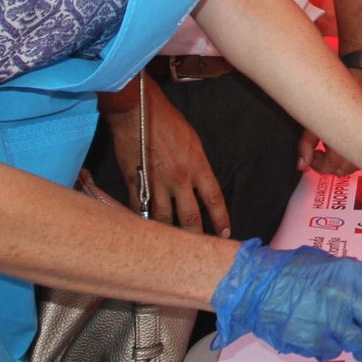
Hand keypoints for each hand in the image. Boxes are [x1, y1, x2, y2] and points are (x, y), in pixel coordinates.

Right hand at [105, 76, 229, 236]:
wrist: (137, 111)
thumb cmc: (167, 121)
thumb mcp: (192, 141)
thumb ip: (196, 166)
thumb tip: (198, 184)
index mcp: (197, 165)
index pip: (214, 199)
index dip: (220, 219)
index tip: (225, 233)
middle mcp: (179, 178)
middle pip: (190, 217)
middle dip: (196, 235)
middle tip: (199, 250)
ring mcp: (156, 183)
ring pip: (164, 219)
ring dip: (169, 234)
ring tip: (172, 247)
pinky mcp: (135, 184)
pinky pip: (140, 210)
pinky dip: (144, 222)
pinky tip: (145, 232)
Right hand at [211, 239, 361, 360]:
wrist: (259, 286)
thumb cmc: (297, 272)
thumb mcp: (336, 265)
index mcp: (357, 274)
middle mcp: (349, 297)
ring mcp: (333, 322)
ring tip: (346, 332)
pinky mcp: (316, 343)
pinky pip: (335, 354)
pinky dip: (332, 348)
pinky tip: (319, 332)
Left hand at [298, 69, 361, 176]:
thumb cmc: (341, 91)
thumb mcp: (316, 115)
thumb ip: (307, 142)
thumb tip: (301, 163)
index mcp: (346, 136)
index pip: (333, 164)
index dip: (318, 165)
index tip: (310, 156)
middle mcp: (360, 141)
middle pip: (343, 169)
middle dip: (328, 167)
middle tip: (316, 156)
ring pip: (353, 166)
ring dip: (339, 164)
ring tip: (326, 152)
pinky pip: (360, 157)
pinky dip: (349, 158)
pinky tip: (339, 148)